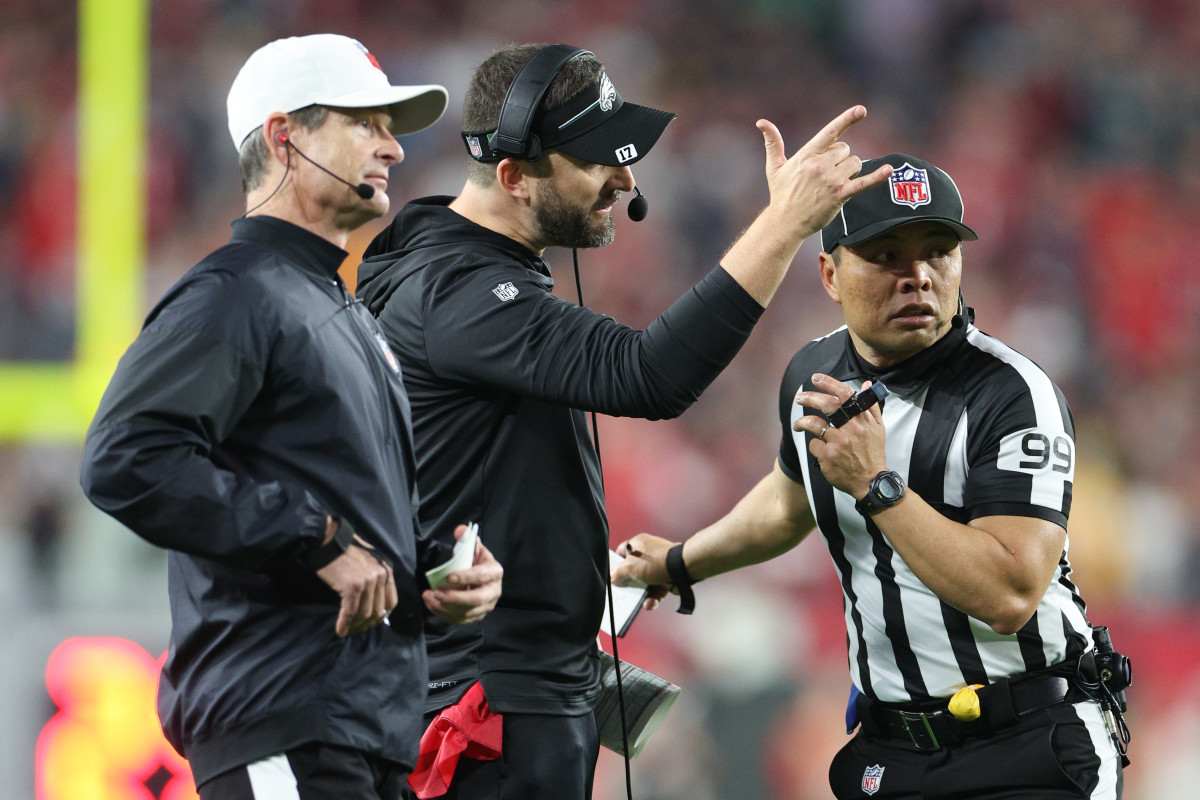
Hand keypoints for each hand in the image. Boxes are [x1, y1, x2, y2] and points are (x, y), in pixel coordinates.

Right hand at [316, 533, 397, 637]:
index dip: (382, 616)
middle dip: (367, 625)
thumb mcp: (369, 561)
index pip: (391, 602)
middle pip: (378, 611)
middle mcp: (380, 576)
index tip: (371, 623)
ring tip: (347, 630)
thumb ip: (375, 578)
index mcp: (386, 570)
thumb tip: (375, 602)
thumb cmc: (345, 550)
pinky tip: (340, 630)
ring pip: (364, 614)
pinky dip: (345, 624)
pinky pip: (350, 612)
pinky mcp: (352, 587)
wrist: (328, 540)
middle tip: (356, 630)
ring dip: (355, 626)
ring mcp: (368, 582)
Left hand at [423, 524, 502, 624]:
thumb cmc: (476, 563)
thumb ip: (466, 538)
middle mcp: (494, 591)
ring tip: (429, 597)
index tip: (448, 577)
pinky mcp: (477, 616)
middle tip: (435, 592)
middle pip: (476, 599)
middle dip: (454, 597)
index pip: (481, 576)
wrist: (481, 579)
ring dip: (445, 607)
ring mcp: (486, 607)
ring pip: (467, 612)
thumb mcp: (473, 549)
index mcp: (495, 572)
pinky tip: (432, 605)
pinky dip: (444, 614)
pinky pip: (460, 620)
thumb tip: (460, 530)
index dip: (466, 577)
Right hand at [613, 534, 676, 610]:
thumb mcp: (630, 567)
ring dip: (642, 595)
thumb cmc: (656, 561)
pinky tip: (650, 603)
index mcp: (638, 544)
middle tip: (623, 592)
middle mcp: (649, 554)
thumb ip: (618, 573)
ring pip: (645, 583)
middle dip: (629, 583)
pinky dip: (653, 598)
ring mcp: (659, 566)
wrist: (682, 568)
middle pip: (633, 570)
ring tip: (638, 602)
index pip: (623, 551)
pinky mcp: (667, 578)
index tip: (612, 574)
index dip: (617, 563)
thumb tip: (611, 577)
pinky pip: (657, 590)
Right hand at [757, 107, 892, 239]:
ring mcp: (831, 180)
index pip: (831, 132)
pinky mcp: (840, 195)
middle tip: (826, 174)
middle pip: (845, 149)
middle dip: (840, 158)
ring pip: (854, 163)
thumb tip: (761, 122)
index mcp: (807, 155)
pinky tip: (889, 170)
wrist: (785, 222)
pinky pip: (863, 182)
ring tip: (834, 183)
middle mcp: (820, 165)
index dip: (847, 119)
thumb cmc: (781, 194)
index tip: (861, 110)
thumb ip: (772, 143)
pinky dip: (877, 177)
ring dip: (849, 170)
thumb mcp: (774, 167)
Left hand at [793, 374, 887, 496]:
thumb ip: (871, 405)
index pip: (845, 394)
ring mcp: (839, 443)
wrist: (871, 481)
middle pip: (827, 405)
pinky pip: (813, 444)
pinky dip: (813, 444)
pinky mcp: (829, 457)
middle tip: (799, 397)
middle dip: (810, 398)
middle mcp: (851, 429)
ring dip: (802, 422)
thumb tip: (867, 384)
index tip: (816, 378)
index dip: (829, 383)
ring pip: (814, 424)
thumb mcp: (878, 428)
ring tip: (798, 425)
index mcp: (862, 419)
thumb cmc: (873, 453)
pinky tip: (816, 447)